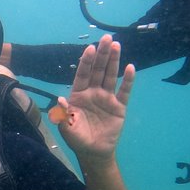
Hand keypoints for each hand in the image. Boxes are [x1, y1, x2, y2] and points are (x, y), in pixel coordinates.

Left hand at [55, 35, 134, 162]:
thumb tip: (60, 99)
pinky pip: (124, 91)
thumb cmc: (77, 138)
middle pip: (98, 70)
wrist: (93, 152)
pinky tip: (130, 67)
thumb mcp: (67, 127)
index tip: (90, 48)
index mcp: (78, 95)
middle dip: (102, 54)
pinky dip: (128, 80)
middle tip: (106, 38)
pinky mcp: (119, 107)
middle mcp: (93, 93)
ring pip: (111, 76)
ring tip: (116, 45)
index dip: (86, 62)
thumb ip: (64, 113)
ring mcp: (106, 98)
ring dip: (114, 61)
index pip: (82, 74)